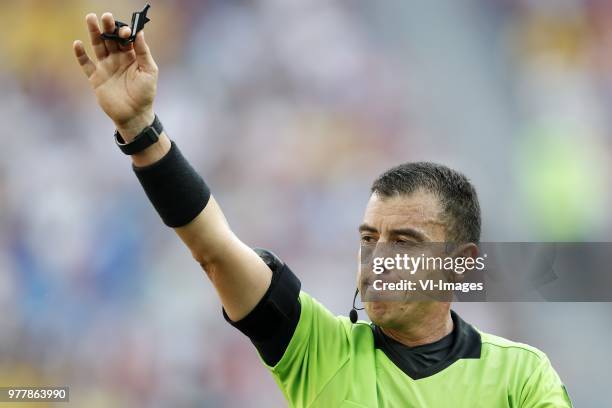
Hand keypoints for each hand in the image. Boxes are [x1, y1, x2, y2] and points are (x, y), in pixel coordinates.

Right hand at [73, 13, 157, 140]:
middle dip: (108, 27)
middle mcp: (117, 60)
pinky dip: (80, 55)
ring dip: (93, 33)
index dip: (124, 32)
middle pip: (110, 39)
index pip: (125, 39)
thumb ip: (143, 52)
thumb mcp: (149, 72)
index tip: (124, 30)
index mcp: (131, 57)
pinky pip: (86, 64)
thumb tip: (140, 33)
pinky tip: (77, 44)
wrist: (134, 115)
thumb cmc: (145, 94)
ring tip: (90, 18)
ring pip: (98, 46)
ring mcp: (105, 68)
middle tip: (106, 16)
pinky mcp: (96, 78)